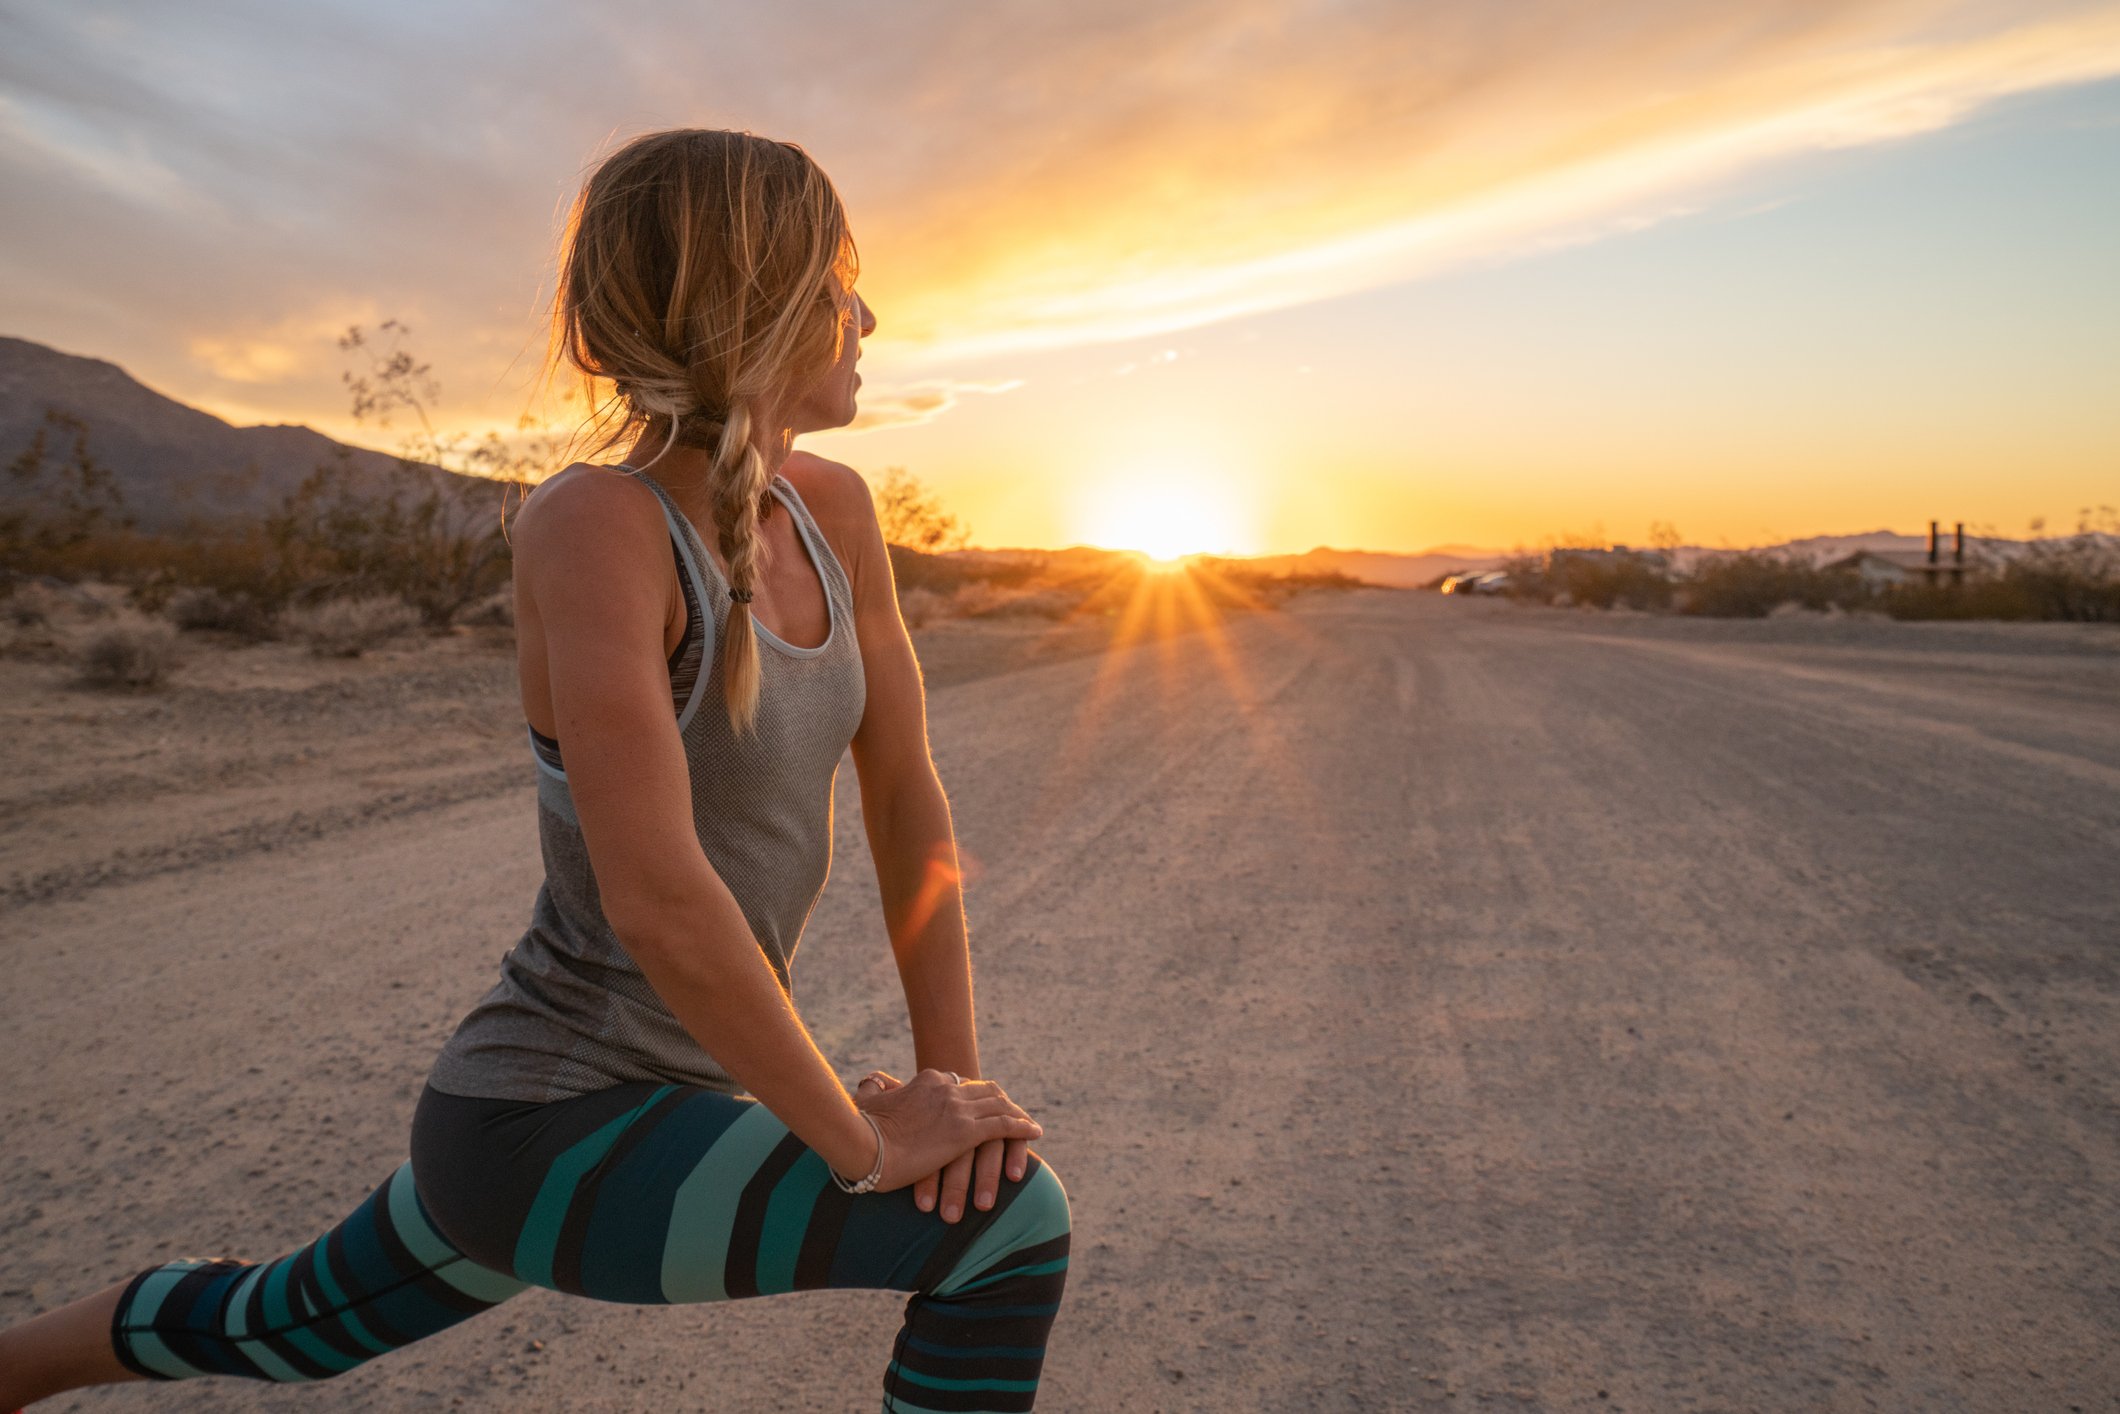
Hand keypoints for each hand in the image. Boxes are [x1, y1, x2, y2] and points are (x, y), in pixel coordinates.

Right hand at [854, 1070, 1038, 1221]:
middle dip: (1003, 1101)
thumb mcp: (867, 1101)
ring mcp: (958, 1109)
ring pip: (1000, 1106)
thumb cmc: (860, 1127)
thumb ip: (873, 1088)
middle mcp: (946, 1089)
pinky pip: (1005, 1126)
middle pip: (986, 1091)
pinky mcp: (965, 1132)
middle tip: (1016, 1111)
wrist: (864, 1145)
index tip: (986, 1102)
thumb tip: (869, 1082)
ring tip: (1030, 1124)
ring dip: (1018, 1114)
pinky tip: (1035, 1132)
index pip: (961, 1083)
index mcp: (927, 1080)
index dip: (977, 1093)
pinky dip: (1023, 1127)